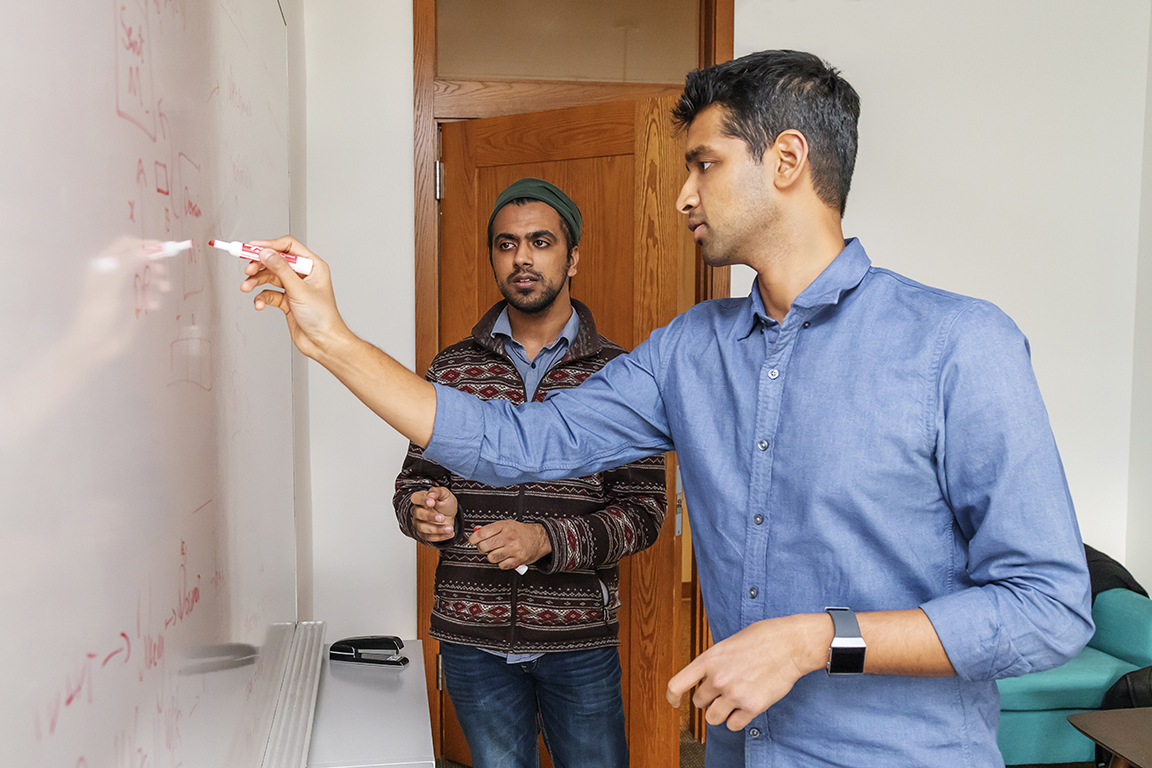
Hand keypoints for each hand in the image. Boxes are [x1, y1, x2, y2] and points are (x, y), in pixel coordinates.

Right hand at [239, 236, 349, 360]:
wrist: (323, 343)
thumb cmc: (323, 318)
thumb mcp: (300, 290)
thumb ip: (281, 270)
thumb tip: (266, 253)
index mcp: (313, 266)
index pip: (288, 247)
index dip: (269, 245)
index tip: (251, 248)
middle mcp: (304, 275)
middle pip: (276, 261)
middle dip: (260, 265)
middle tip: (247, 269)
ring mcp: (294, 288)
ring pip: (270, 277)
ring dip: (256, 281)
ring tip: (247, 287)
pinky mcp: (287, 301)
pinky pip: (269, 293)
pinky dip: (262, 298)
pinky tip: (259, 304)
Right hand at [409, 487, 458, 542]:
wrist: (451, 515)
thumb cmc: (445, 503)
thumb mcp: (445, 494)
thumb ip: (437, 492)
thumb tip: (430, 495)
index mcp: (421, 499)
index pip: (416, 498)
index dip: (422, 501)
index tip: (432, 502)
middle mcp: (417, 511)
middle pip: (418, 514)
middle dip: (430, 516)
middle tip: (442, 517)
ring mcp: (419, 523)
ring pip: (422, 528)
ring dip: (437, 529)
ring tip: (449, 528)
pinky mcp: (424, 533)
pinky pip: (428, 537)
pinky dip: (440, 536)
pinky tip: (449, 533)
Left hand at [469, 520, 551, 570]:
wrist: (539, 538)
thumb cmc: (521, 532)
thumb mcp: (506, 524)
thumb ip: (491, 529)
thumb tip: (476, 532)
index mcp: (504, 526)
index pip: (482, 533)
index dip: (473, 538)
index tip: (472, 540)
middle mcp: (508, 537)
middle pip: (484, 547)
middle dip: (482, 548)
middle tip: (486, 546)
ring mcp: (513, 549)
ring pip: (491, 558)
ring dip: (492, 556)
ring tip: (497, 552)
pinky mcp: (517, 560)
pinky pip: (501, 565)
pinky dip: (501, 563)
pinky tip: (505, 557)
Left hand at [666, 613, 830, 730]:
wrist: (790, 644)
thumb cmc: (763, 638)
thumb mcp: (728, 643)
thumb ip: (714, 662)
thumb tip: (706, 677)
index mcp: (709, 659)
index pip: (677, 684)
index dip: (672, 696)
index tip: (674, 702)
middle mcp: (718, 679)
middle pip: (698, 702)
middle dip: (708, 699)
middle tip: (722, 691)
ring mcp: (734, 694)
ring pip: (713, 718)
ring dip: (720, 712)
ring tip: (733, 701)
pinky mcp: (751, 707)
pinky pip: (733, 725)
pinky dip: (737, 719)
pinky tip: (745, 707)